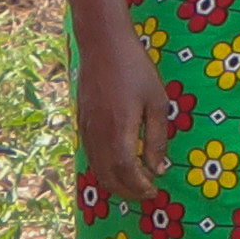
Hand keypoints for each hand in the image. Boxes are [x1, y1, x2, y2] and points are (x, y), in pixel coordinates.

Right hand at [75, 25, 175, 216]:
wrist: (102, 44)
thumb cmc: (136, 69)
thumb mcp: (157, 102)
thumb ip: (157, 138)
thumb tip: (159, 168)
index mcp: (118, 129)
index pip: (125, 171)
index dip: (139, 186)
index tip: (154, 190)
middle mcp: (97, 133)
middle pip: (107, 176)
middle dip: (127, 191)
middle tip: (145, 194)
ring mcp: (85, 128)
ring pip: (96, 168)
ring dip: (114, 182)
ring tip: (135, 184)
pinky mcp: (81, 122)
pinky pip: (90, 154)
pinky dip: (103, 168)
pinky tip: (118, 166)